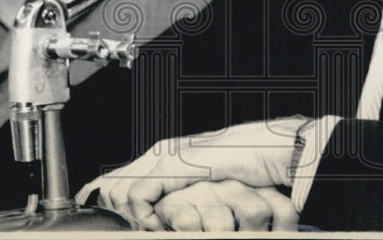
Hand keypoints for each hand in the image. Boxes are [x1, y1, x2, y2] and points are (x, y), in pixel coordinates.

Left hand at [78, 117, 306, 229]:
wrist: (279, 151)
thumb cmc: (252, 169)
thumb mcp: (210, 188)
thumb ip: (185, 195)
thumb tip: (167, 216)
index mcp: (169, 155)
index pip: (120, 177)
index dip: (104, 196)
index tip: (105, 219)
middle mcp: (163, 152)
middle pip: (111, 183)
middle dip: (113, 212)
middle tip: (133, 232)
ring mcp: (168, 156)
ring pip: (118, 190)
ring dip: (129, 218)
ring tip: (150, 232)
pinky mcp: (176, 165)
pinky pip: (137, 194)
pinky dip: (142, 217)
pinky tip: (158, 227)